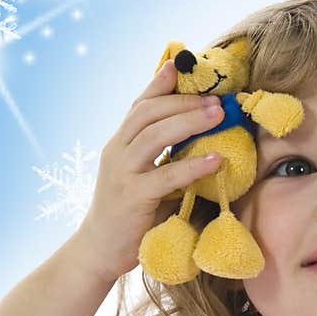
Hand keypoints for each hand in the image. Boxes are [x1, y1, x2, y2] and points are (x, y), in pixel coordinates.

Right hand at [75, 59, 223, 281]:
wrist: (98, 251)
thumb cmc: (128, 216)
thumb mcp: (140, 179)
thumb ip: (160, 160)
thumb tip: (198, 143)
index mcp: (119, 145)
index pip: (139, 106)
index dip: (159, 84)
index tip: (180, 64)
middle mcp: (117, 152)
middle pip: (149, 113)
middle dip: (184, 100)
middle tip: (217, 98)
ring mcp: (122, 173)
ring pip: (154, 135)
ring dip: (189, 121)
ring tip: (219, 114)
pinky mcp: (133, 197)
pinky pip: (166, 175)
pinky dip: (192, 166)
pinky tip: (216, 159)